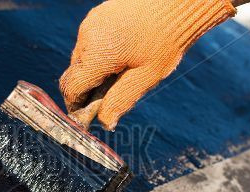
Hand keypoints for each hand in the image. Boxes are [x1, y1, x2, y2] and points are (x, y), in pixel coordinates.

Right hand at [60, 0, 235, 129]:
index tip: (87, 117)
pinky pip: (89, 43)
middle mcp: (87, 37)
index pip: (71, 88)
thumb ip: (120, 101)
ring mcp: (90, 24)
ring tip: (119, 74)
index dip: (76, 107)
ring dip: (92, 72)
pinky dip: (98, 56)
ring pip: (81, 59)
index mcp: (96, 54)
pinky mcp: (97, 16)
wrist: (178, 3)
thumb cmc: (165, 41)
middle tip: (107, 99)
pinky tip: (120, 57)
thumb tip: (104, 122)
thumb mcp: (145, 78)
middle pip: (74, 74)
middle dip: (85, 90)